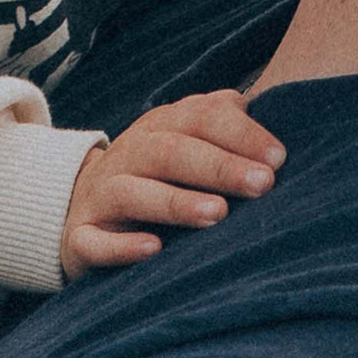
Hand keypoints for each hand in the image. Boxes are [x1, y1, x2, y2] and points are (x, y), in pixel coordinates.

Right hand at [60, 90, 285, 278]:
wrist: (79, 204)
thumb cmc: (156, 174)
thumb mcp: (185, 140)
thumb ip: (223, 122)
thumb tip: (269, 108)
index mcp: (160, 127)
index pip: (199, 117)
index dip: (239, 134)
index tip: (278, 159)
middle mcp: (129, 155)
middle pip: (170, 151)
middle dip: (218, 166)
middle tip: (262, 185)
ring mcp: (101, 196)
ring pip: (132, 192)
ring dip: (175, 202)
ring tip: (217, 215)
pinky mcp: (81, 236)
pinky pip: (95, 241)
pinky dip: (122, 246)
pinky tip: (153, 249)